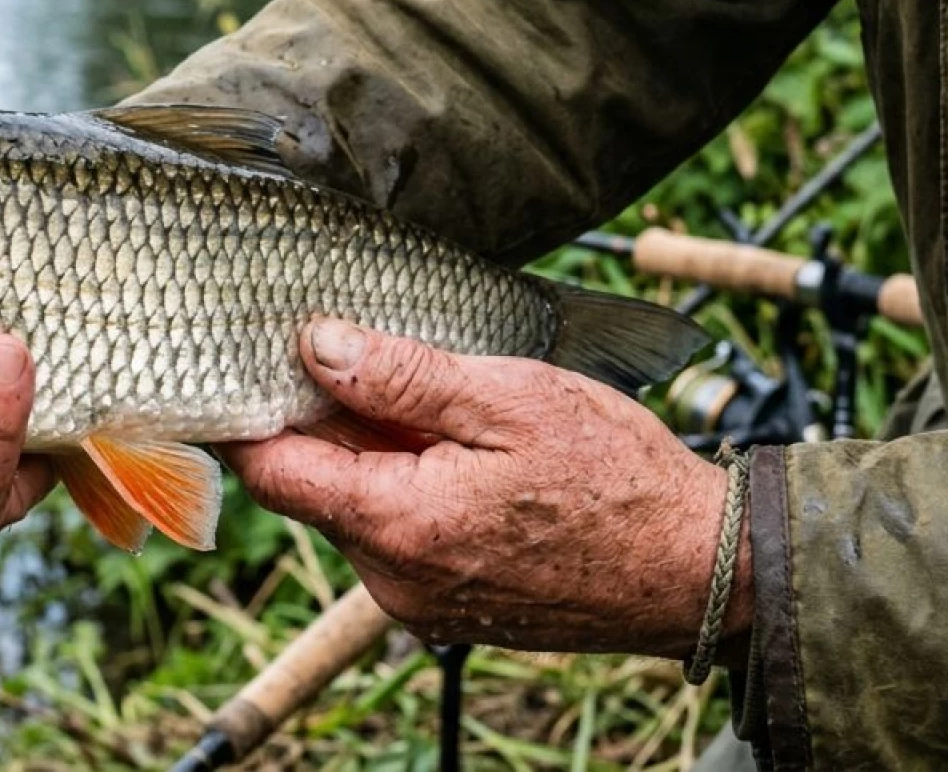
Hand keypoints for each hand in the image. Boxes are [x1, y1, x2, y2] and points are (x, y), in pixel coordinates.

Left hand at [223, 319, 749, 657]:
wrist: (699, 571)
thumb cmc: (615, 478)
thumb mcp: (507, 398)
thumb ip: (402, 377)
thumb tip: (315, 344)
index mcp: (395, 526)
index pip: (269, 468)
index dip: (248, 406)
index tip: (251, 352)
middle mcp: (391, 580)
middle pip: (309, 485)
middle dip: (321, 420)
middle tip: (350, 350)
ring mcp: (417, 599)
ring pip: (353, 506)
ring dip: (371, 451)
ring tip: (426, 398)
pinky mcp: (446, 604)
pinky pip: (396, 533)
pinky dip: (405, 485)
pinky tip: (452, 447)